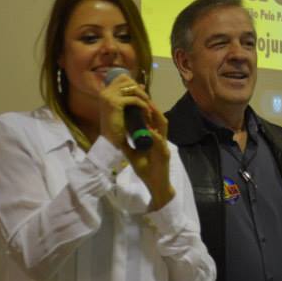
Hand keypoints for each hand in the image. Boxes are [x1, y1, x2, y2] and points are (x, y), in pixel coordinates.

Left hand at [99, 76, 174, 210]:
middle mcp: (160, 139)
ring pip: (163, 127)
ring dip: (157, 117)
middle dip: (152, 107)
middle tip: (143, 96)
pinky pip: (161, 144)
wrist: (155, 184)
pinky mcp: (165, 155)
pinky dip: (156, 137)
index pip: (150, 120)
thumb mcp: (133, 154)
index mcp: (153, 138)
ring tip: (149, 107)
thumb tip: (116, 136)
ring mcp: (164, 146)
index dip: (145, 109)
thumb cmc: (146, 169)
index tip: (136, 100)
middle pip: (158, 119)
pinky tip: (151, 131)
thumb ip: (127, 145)